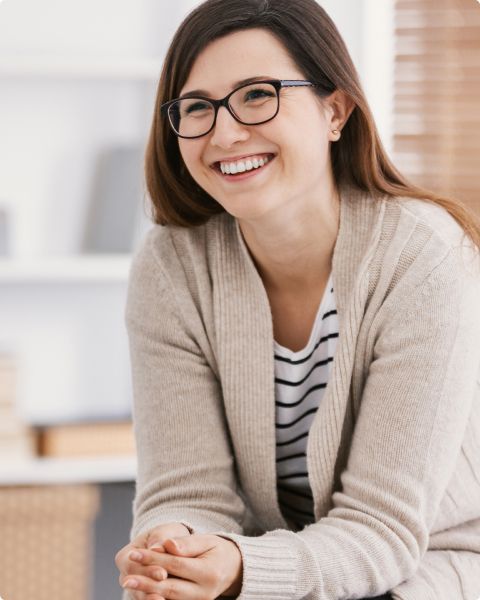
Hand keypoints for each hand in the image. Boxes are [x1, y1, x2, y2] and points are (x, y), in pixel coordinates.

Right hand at [115, 521, 191, 597]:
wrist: (173, 547)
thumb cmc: (167, 536)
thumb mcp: (164, 532)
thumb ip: (161, 539)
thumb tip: (159, 546)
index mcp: (126, 556)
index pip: (132, 566)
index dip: (147, 571)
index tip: (163, 573)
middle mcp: (127, 575)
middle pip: (134, 584)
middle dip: (150, 586)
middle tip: (166, 586)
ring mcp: (135, 589)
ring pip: (141, 596)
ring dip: (151, 599)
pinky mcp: (146, 595)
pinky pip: (148, 599)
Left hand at [120, 533, 242, 599]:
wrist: (232, 568)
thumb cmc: (217, 550)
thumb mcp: (207, 540)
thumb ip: (187, 543)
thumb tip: (167, 544)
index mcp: (209, 573)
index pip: (176, 565)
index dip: (154, 559)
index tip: (135, 553)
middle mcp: (204, 593)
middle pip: (170, 588)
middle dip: (146, 582)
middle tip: (126, 577)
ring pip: (169, 599)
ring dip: (147, 592)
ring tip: (129, 584)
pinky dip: (156, 598)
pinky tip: (142, 593)